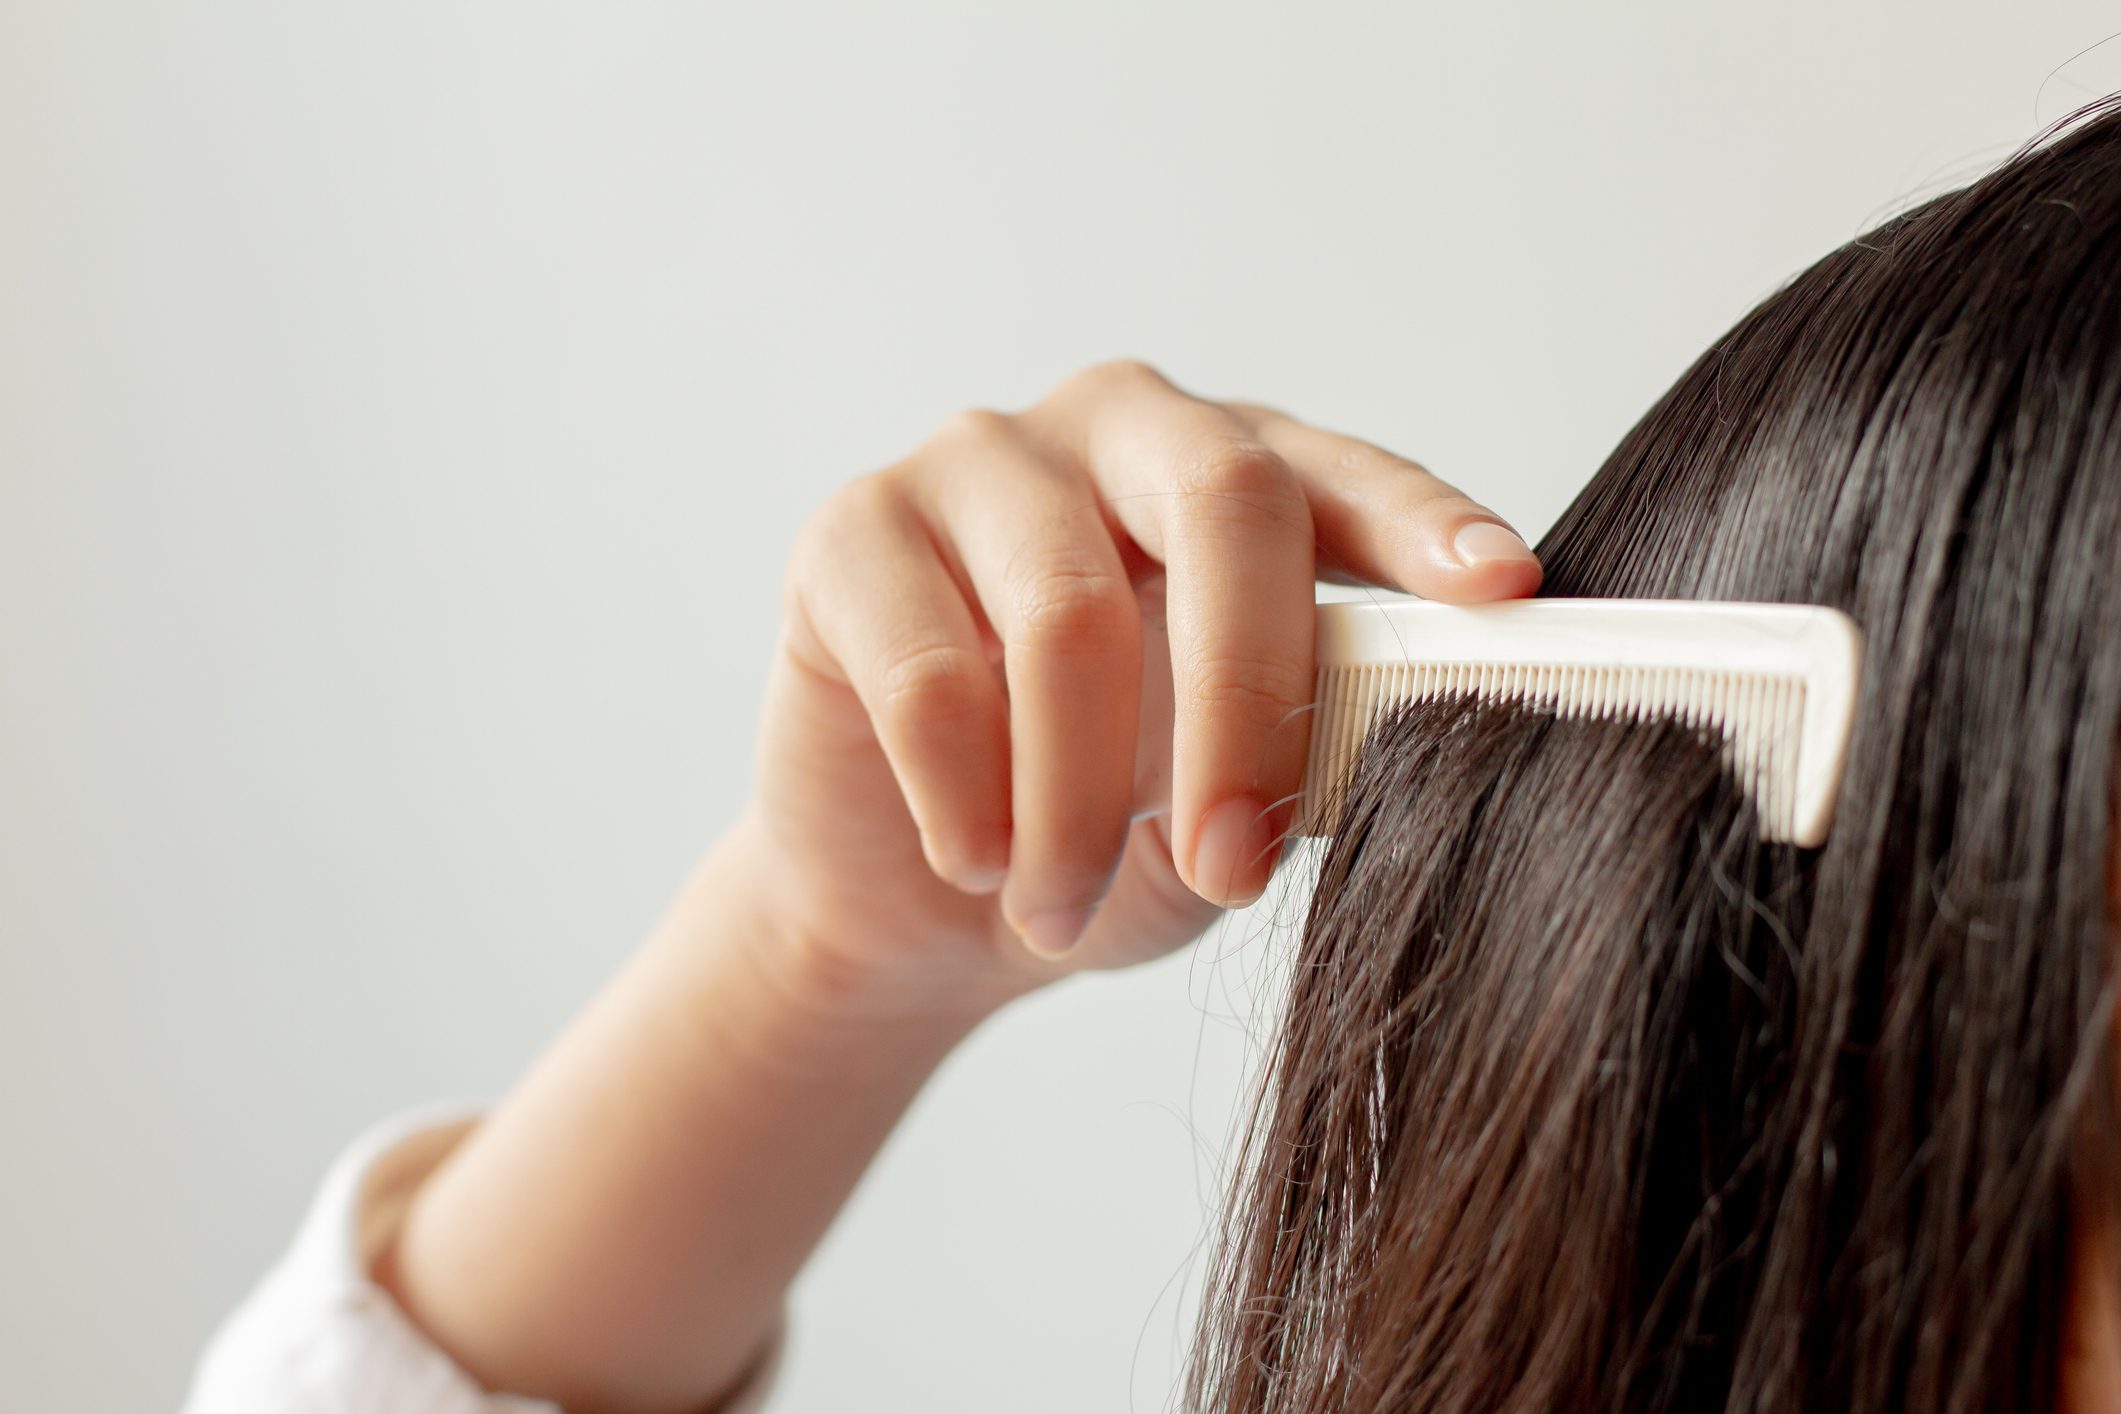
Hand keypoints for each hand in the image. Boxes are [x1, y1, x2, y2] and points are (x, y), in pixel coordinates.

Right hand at [736, 359, 1540, 1015]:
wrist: (921, 900)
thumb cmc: (1111, 830)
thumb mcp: (1237, 804)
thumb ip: (1320, 751)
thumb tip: (1426, 756)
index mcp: (1236, 473)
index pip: (1343, 476)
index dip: (1422, 524)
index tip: (1502, 592)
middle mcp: (1117, 430)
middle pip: (1223, 497)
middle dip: (1247, 701)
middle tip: (1236, 869)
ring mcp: (977, 463)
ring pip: (1070, 616)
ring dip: (1079, 806)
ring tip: (1062, 913)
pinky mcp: (852, 534)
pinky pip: (932, 674)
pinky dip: (968, 805)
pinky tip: (977, 866)